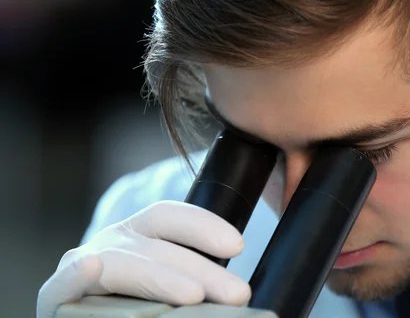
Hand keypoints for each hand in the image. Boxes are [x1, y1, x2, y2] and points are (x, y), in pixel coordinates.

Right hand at [37, 200, 250, 317]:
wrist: (93, 314)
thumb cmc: (135, 299)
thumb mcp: (165, 281)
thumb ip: (191, 280)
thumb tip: (236, 295)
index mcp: (140, 234)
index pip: (171, 217)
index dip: (204, 226)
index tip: (238, 244)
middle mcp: (114, 243)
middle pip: (159, 247)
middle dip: (202, 268)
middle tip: (238, 293)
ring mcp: (84, 266)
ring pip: (123, 265)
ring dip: (160, 279)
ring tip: (193, 295)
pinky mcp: (56, 297)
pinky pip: (62, 285)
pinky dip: (75, 276)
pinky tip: (91, 267)